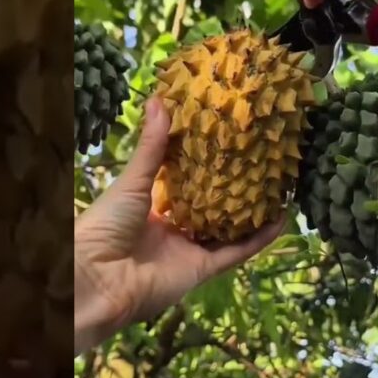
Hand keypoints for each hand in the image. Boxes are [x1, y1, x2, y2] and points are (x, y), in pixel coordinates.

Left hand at [74, 98, 282, 354]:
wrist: (97, 278)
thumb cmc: (106, 224)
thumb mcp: (133, 181)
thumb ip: (152, 146)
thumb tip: (160, 99)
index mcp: (151, 206)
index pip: (184, 181)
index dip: (204, 162)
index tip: (227, 138)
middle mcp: (173, 228)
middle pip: (211, 205)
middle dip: (233, 187)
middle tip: (260, 160)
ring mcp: (189, 250)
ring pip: (228, 229)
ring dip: (252, 213)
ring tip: (278, 188)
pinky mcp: (202, 269)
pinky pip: (235, 252)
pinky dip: (258, 239)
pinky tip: (280, 219)